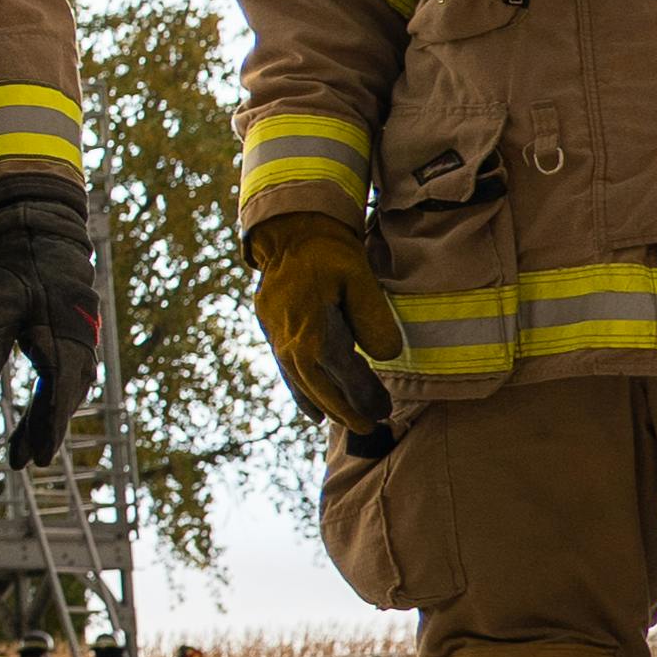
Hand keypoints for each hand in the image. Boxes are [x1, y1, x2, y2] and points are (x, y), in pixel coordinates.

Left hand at [0, 178, 105, 467]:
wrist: (40, 235)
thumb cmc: (16, 270)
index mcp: (65, 342)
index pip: (57, 396)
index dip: (48, 428)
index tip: (39, 458)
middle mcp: (80, 346)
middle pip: (63, 399)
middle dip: (46, 430)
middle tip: (27, 462)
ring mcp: (80, 342)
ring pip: (66, 391)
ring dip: (48, 418)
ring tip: (26, 450)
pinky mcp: (71, 337)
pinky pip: (64, 377)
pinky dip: (51, 399)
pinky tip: (38, 415)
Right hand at [246, 217, 399, 431]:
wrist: (289, 230)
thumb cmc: (329, 251)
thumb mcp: (359, 276)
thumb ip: (372, 317)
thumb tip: (384, 355)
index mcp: (311, 325)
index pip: (341, 369)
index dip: (363, 393)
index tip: (383, 411)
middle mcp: (288, 336)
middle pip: (318, 383)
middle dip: (344, 407)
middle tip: (369, 427)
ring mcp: (275, 334)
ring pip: (300, 381)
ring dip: (324, 404)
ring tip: (345, 422)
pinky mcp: (271, 330)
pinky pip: (287, 370)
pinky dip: (301, 393)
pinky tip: (313, 411)